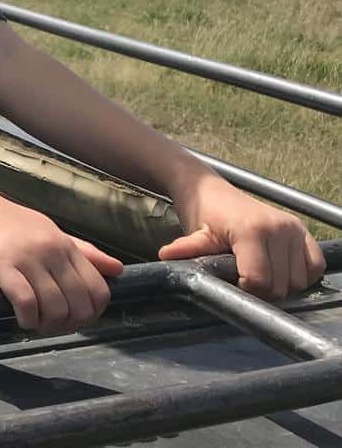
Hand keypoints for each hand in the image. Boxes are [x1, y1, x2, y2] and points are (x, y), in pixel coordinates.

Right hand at [0, 189, 123, 333]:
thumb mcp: (45, 230)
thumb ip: (81, 251)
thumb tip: (118, 269)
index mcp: (64, 243)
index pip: (98, 289)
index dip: (90, 313)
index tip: (71, 318)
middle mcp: (51, 249)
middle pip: (80, 303)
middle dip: (69, 324)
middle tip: (50, 325)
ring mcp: (27, 256)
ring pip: (56, 307)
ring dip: (47, 325)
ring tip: (33, 323)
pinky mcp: (1, 264)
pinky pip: (27, 303)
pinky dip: (27, 320)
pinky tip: (19, 319)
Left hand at [160, 173, 324, 299]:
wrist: (209, 189)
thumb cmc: (202, 213)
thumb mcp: (195, 233)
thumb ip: (187, 249)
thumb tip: (165, 257)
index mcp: (251, 230)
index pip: (260, 281)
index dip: (246, 291)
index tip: (232, 283)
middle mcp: (278, 228)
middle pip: (281, 286)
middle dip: (262, 291)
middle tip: (243, 279)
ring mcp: (293, 228)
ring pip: (299, 281)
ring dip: (281, 284)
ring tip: (259, 271)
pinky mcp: (302, 229)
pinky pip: (314, 266)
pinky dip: (301, 274)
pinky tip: (279, 269)